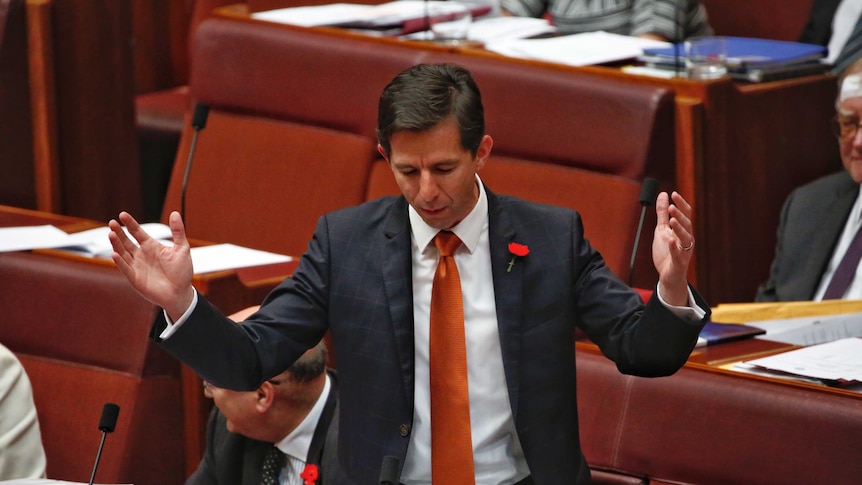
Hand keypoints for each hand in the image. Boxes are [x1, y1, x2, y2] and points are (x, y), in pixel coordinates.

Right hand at [108, 211, 194, 318]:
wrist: (181, 292)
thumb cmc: (182, 271)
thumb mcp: (182, 248)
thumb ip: (178, 231)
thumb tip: (175, 213)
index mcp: (151, 246)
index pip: (137, 232)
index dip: (130, 224)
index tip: (122, 214)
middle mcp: (141, 255)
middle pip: (126, 241)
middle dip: (119, 232)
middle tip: (112, 223)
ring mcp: (137, 266)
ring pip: (123, 253)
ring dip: (116, 244)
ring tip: (111, 234)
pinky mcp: (135, 278)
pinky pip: (125, 269)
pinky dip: (120, 262)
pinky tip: (114, 254)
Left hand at [652, 191, 694, 305]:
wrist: (668, 275)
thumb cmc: (667, 252)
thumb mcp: (662, 230)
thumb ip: (662, 214)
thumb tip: (664, 194)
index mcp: (683, 231)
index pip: (685, 215)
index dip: (681, 204)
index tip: (674, 194)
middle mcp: (686, 240)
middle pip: (687, 225)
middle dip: (680, 215)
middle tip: (671, 207)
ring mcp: (684, 251)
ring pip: (685, 238)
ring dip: (679, 229)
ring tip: (672, 220)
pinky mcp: (678, 263)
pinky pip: (678, 255)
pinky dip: (674, 247)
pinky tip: (670, 240)